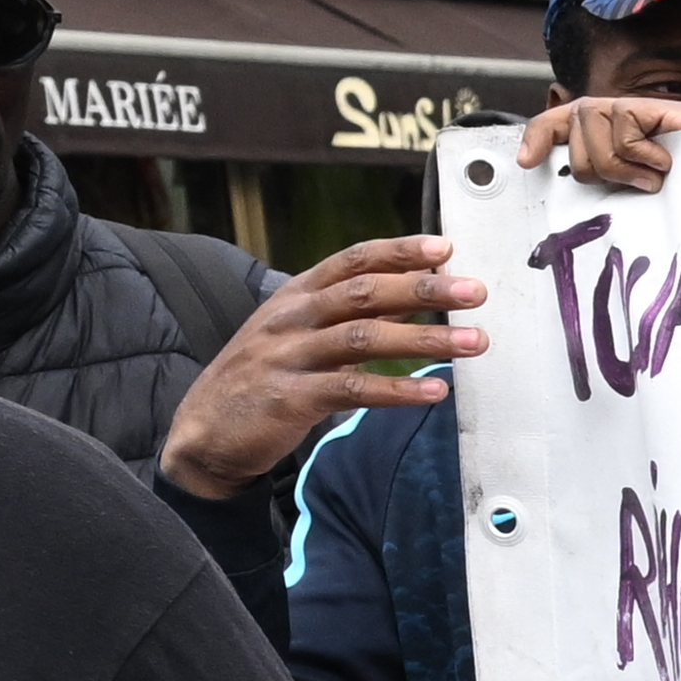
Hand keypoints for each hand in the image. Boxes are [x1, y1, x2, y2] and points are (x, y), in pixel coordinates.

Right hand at [154, 234, 489, 499]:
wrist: (204, 432)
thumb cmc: (262, 379)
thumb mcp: (297, 333)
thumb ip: (347, 314)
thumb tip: (411, 294)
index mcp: (296, 295)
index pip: (353, 260)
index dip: (399, 251)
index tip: (445, 248)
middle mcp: (292, 318)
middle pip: (364, 292)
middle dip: (424, 288)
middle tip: (475, 290)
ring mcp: (289, 356)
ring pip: (365, 337)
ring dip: (425, 338)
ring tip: (473, 341)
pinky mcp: (290, 399)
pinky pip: (352, 389)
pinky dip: (397, 390)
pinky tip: (434, 392)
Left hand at [519, 91, 680, 196]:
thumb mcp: (628, 188)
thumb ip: (598, 174)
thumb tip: (534, 162)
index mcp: (609, 128)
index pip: (561, 120)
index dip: (540, 135)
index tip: (526, 161)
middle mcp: (623, 109)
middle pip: (576, 122)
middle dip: (597, 164)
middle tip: (633, 182)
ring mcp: (645, 106)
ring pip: (595, 123)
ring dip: (623, 164)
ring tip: (652, 176)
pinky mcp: (666, 110)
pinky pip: (625, 130)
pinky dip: (642, 154)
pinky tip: (664, 162)